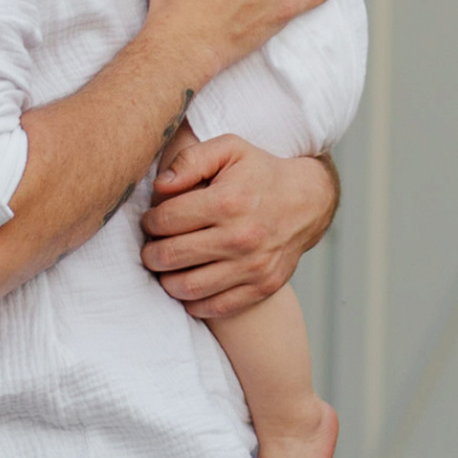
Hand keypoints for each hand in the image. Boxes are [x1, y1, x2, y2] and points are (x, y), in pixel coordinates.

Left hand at [141, 138, 338, 317]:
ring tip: (167, 266)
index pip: (165, 221)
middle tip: (152, 246)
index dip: (149, 221)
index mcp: (228, 201)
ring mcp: (253, 266)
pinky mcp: (262, 287)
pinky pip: (214, 307)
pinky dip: (193, 302)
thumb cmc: (260, 173)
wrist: (308, 202)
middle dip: (151, 253)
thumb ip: (191, 159)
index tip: (151, 221)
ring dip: (166, 279)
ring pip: (186, 287)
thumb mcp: (229, 150)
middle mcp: (241, 237)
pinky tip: (189, 284)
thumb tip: (160, 186)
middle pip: (170, 256)